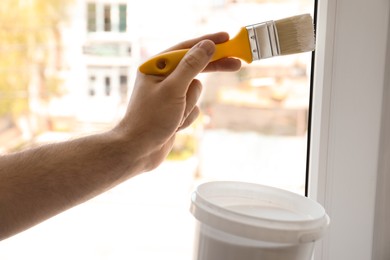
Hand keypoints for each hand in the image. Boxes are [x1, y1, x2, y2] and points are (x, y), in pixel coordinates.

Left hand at [115, 33, 240, 171]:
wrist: (138, 151)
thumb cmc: (150, 119)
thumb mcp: (173, 89)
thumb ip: (191, 66)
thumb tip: (207, 45)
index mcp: (155, 67)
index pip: (186, 49)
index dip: (207, 42)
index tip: (226, 38)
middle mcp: (162, 78)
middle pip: (195, 68)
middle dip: (212, 69)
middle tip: (236, 64)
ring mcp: (169, 95)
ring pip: (196, 91)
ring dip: (189, 105)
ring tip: (174, 116)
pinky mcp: (175, 110)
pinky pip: (193, 108)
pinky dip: (187, 117)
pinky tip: (174, 125)